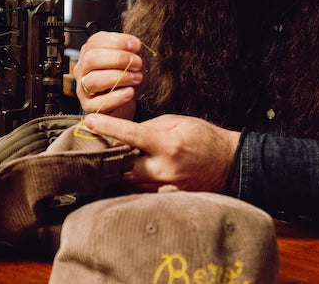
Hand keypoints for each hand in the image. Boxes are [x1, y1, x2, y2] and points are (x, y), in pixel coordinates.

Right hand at [73, 31, 146, 119]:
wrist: (129, 99)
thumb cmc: (129, 76)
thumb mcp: (131, 59)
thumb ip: (131, 50)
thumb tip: (134, 45)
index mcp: (91, 52)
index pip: (95, 41)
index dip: (117, 42)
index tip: (136, 45)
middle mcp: (83, 69)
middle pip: (91, 59)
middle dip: (118, 59)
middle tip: (138, 63)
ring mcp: (83, 89)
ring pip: (93, 80)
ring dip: (119, 77)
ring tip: (137, 78)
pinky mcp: (89, 107)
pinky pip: (98, 103)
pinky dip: (116, 97)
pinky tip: (129, 92)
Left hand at [82, 112, 240, 192]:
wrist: (229, 164)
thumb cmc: (206, 138)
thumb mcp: (180, 122)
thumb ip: (151, 126)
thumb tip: (128, 133)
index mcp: (167, 145)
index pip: (130, 135)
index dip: (108, 127)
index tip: (89, 121)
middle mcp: (163, 169)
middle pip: (122, 166)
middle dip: (112, 156)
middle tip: (105, 145)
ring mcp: (165, 186)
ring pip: (129, 180)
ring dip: (123, 168)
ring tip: (124, 156)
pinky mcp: (166, 196)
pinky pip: (141, 189)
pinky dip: (136, 178)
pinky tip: (139, 169)